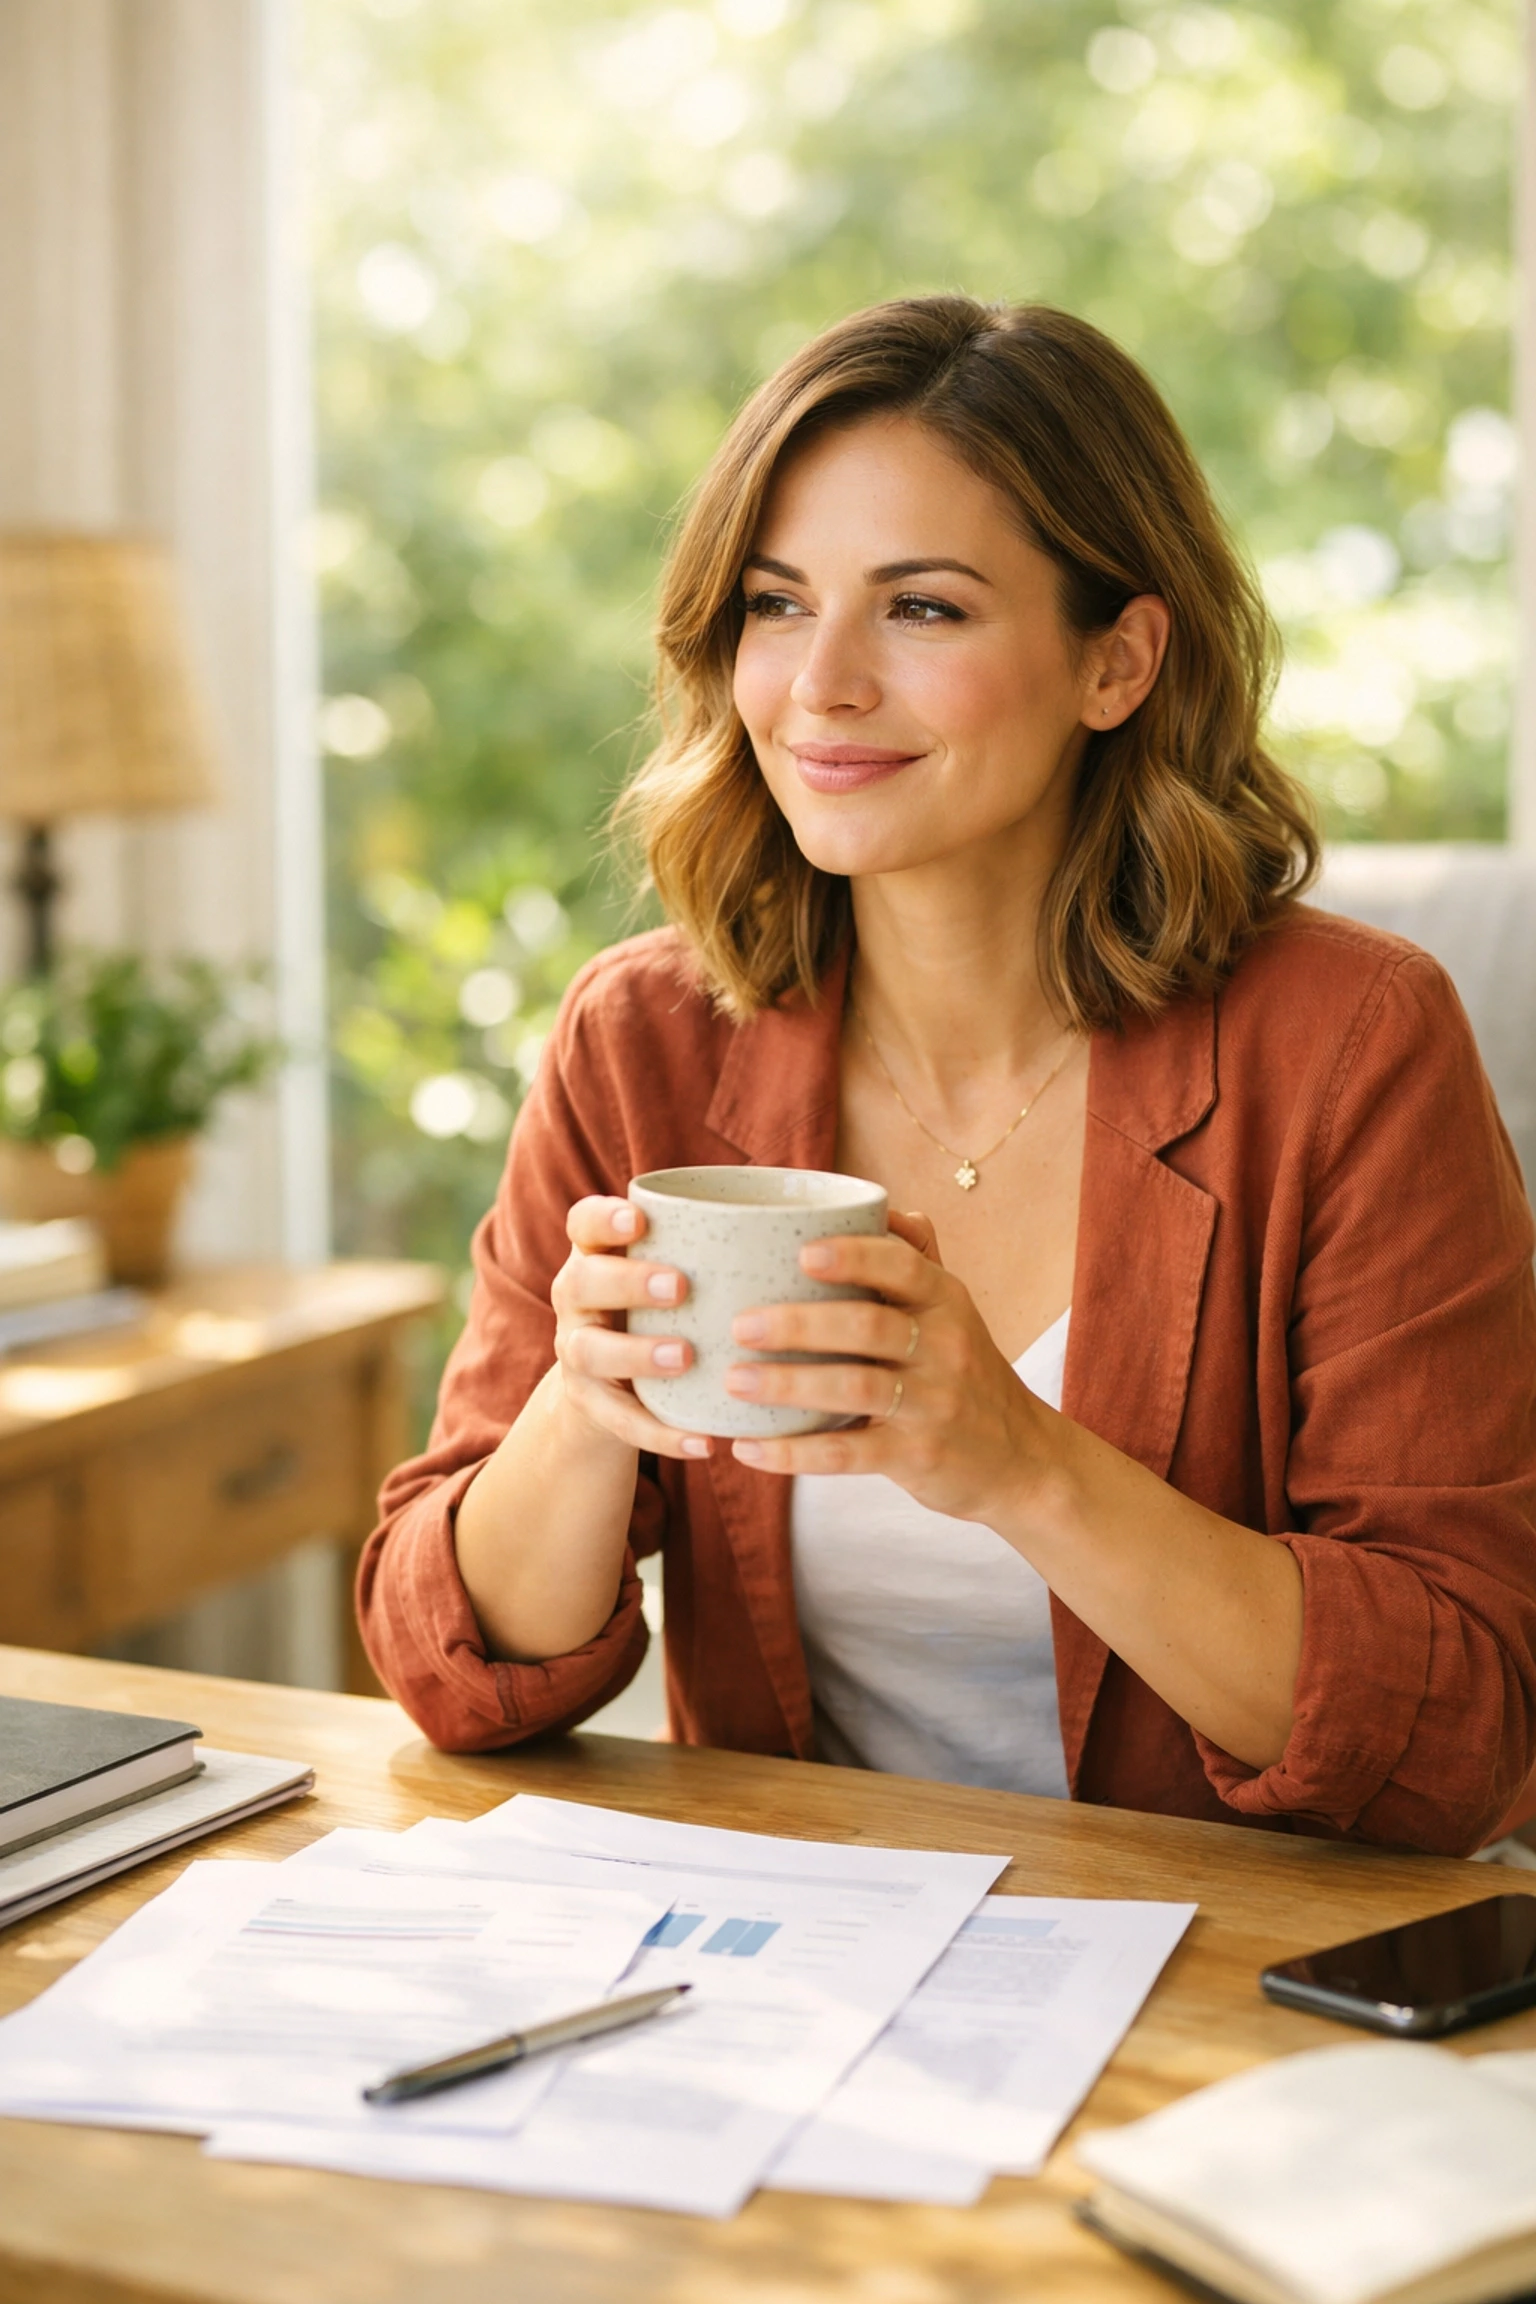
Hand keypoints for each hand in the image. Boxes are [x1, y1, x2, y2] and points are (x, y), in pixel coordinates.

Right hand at [550, 1197, 711, 1460]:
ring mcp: (577, 1353)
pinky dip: (662, 1434)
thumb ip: (712, 1250)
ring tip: (684, 1356)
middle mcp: (577, 1300)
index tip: (640, 1218)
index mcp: (597, 1256)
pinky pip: (621, 1421)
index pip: (584, 1224)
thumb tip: (817, 1226)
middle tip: (679, 1286)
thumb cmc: (660, 1311)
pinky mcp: (591, 1405)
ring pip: (591, 1350)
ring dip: (637, 1353)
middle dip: (629, 1282)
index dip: (604, 1217)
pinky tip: (704, 1444)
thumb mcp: (669, 1272)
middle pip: (583, 1282)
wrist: (608, 1389)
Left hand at [723, 1212, 1052, 1520]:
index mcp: (947, 1303)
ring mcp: (934, 1406)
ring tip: (735, 1381)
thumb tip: (881, 1204)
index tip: (803, 1254)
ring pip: (856, 1388)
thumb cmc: (967, 1374)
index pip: (905, 1267)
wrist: (1022, 1459)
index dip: (855, 1257)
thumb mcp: (955, 1312)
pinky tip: (749, 1449)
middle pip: (869, 1327)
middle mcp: (946, 1349)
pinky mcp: (918, 1458)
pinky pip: (849, 1453)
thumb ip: (917, 1261)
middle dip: (800, 1323)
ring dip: (789, 1385)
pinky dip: (795, 1452)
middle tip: (740, 1324)